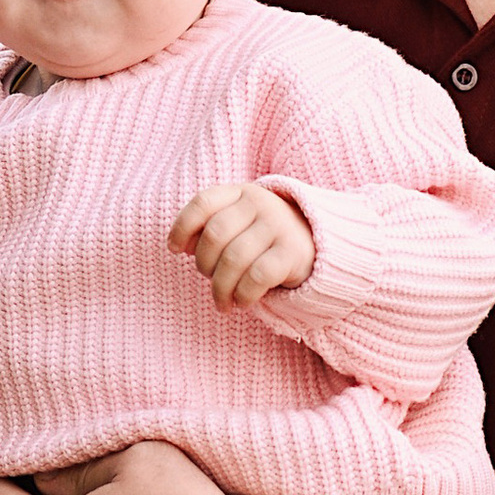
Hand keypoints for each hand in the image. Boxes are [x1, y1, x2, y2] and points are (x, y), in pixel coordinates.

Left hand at [170, 181, 314, 307]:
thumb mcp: (238, 224)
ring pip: (234, 260)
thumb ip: (208, 229)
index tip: (175, 250)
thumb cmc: (264, 239)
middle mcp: (260, 203)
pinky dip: (243, 295)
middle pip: (215, 235)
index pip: (203, 202)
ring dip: (221, 288)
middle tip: (209, 278)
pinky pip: (257, 277)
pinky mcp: (292, 252)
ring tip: (222, 302)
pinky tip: (242, 302)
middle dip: (204, 264)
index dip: (182, 227)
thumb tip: (180, 246)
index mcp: (240, 192)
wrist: (319, 245)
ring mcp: (278, 226)